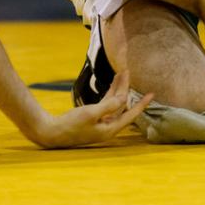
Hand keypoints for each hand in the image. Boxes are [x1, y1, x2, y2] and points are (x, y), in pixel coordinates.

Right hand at [32, 70, 152, 148]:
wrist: (52, 132)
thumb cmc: (71, 125)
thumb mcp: (91, 113)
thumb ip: (109, 105)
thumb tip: (124, 99)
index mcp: (110, 129)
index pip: (131, 114)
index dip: (142, 104)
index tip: (152, 94)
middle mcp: (108, 127)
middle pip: (122, 106)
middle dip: (126, 89)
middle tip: (129, 72)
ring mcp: (100, 123)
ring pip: (114, 104)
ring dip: (117, 89)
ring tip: (122, 74)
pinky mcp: (92, 118)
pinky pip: (105, 105)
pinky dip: (109, 94)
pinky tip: (112, 85)